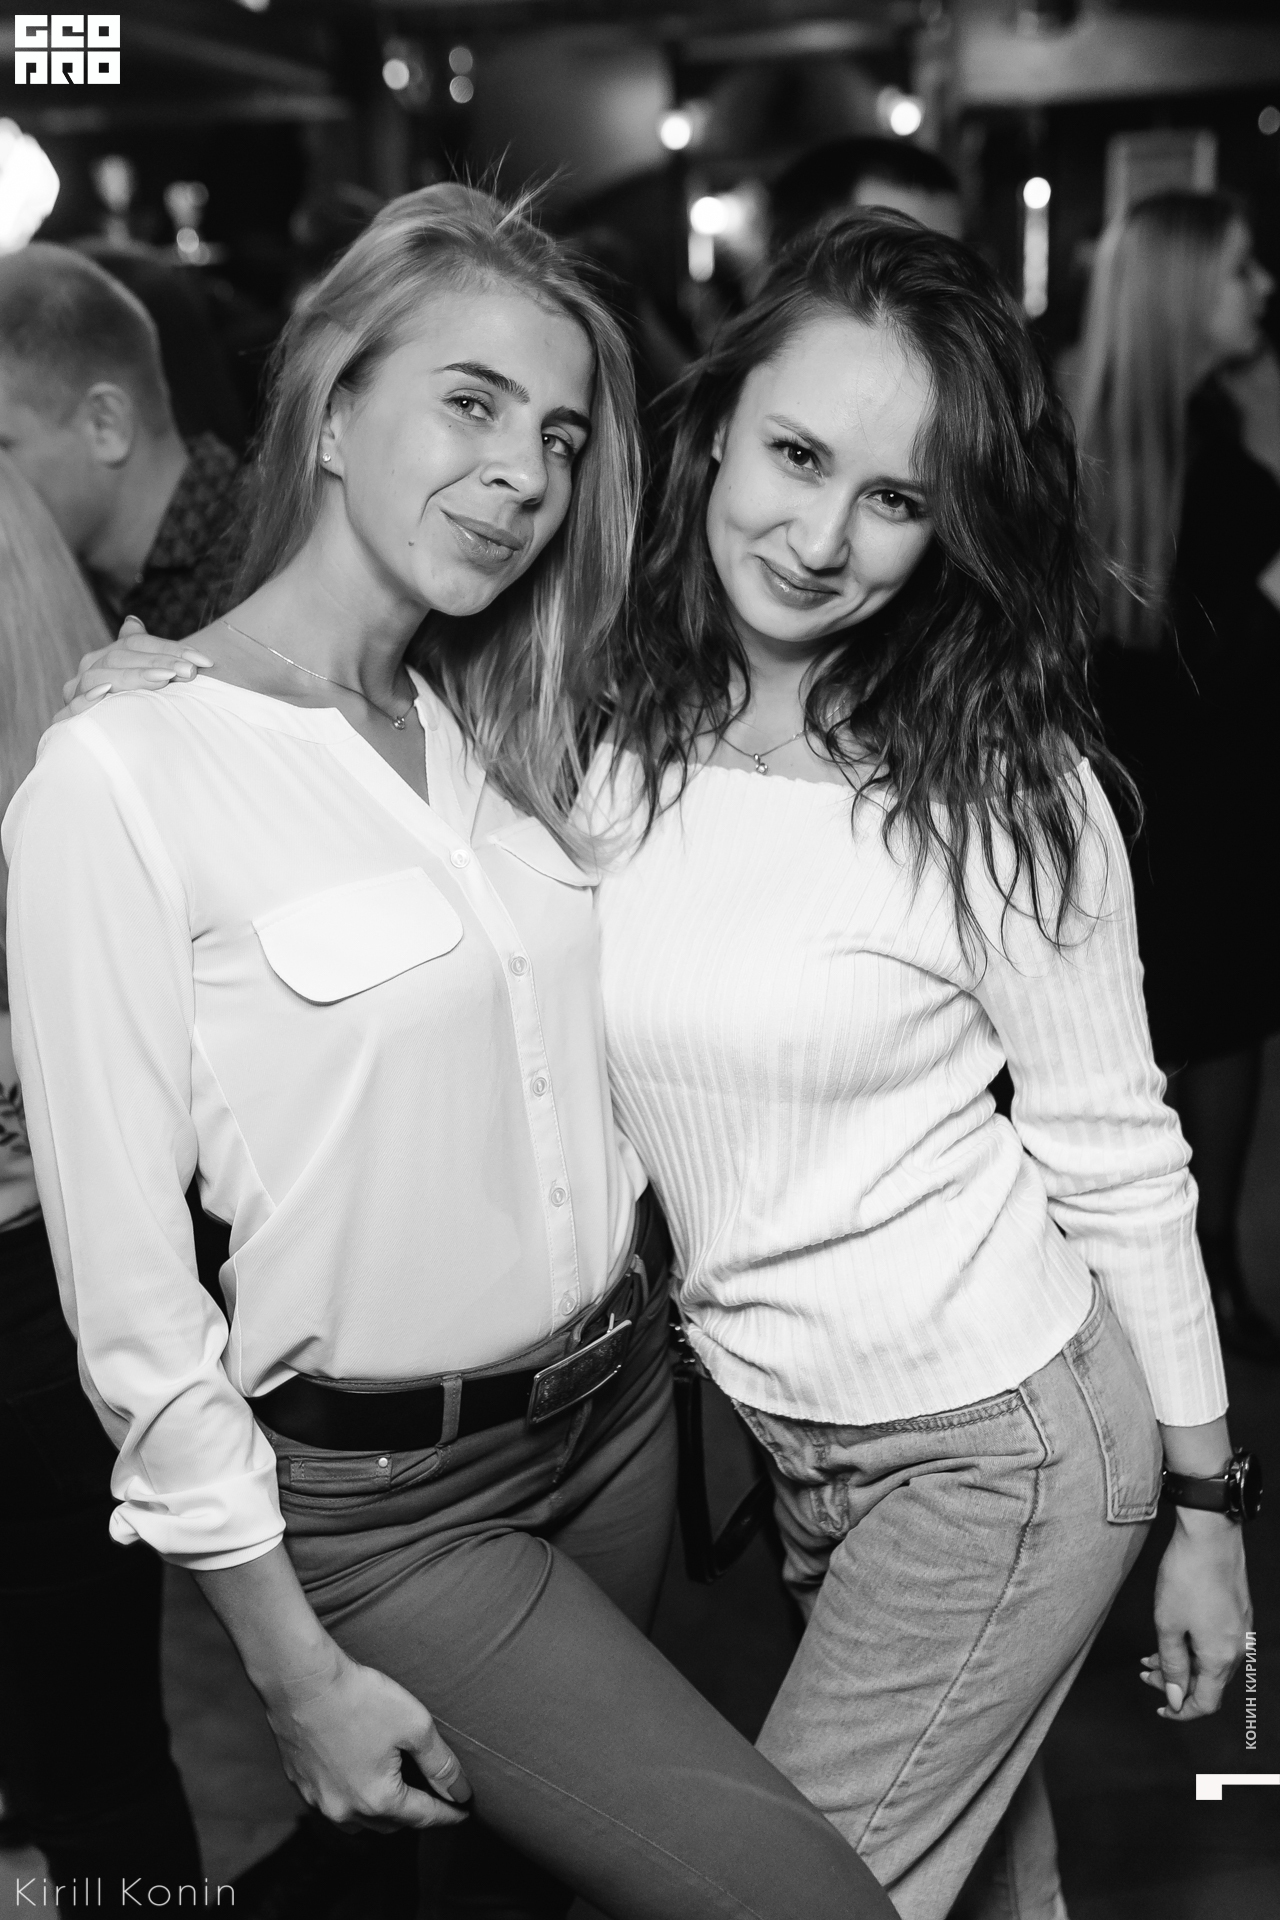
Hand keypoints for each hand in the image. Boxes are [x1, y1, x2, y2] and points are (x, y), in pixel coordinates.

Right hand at [56, 616, 212, 723]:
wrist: (113, 757)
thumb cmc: (140, 716)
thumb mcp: (147, 686)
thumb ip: (142, 652)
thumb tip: (132, 621)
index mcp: (106, 659)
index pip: (135, 642)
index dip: (169, 648)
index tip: (202, 661)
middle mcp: (88, 672)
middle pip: (119, 656)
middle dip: (158, 662)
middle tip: (189, 672)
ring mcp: (75, 693)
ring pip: (99, 676)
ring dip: (133, 677)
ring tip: (164, 680)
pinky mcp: (67, 720)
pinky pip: (75, 706)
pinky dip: (89, 699)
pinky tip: (108, 693)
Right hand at [193, 1543, 468, 1833]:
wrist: (301, 1680)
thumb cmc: (359, 1698)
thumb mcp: (414, 1725)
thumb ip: (440, 1763)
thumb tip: (460, 1791)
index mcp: (377, 1800)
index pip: (423, 1817)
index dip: (448, 1814)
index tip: (464, 1813)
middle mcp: (344, 1810)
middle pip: (390, 1824)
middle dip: (414, 1814)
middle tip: (433, 1798)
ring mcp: (317, 1799)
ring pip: (358, 1821)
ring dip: (381, 1812)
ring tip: (398, 1793)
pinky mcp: (300, 1782)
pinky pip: (333, 1803)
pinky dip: (352, 1798)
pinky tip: (358, 1778)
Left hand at [1142, 1509, 1250, 1719]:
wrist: (1209, 1535)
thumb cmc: (1186, 1576)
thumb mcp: (1168, 1625)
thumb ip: (1172, 1666)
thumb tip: (1176, 1698)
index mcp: (1222, 1658)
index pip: (1206, 1703)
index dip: (1181, 1711)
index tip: (1161, 1709)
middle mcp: (1237, 1648)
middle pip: (1208, 1682)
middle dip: (1176, 1683)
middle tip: (1145, 1672)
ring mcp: (1241, 1630)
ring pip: (1210, 1661)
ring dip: (1182, 1663)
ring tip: (1151, 1654)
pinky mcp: (1238, 1613)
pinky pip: (1216, 1642)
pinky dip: (1193, 1646)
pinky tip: (1172, 1634)